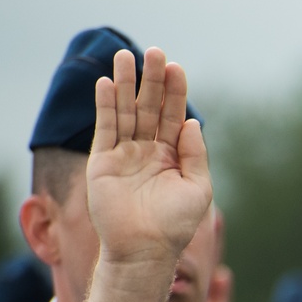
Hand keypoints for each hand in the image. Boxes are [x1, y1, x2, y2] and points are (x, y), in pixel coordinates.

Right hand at [86, 48, 211, 266]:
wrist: (145, 249)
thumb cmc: (176, 224)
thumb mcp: (197, 187)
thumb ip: (195, 154)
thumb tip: (193, 122)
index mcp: (173, 156)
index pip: (173, 116)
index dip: (174, 92)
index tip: (176, 67)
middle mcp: (148, 151)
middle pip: (148, 107)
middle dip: (151, 80)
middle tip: (155, 52)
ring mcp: (124, 154)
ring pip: (124, 111)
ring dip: (124, 84)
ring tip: (125, 56)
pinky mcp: (103, 161)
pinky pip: (105, 128)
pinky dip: (105, 105)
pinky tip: (106, 83)